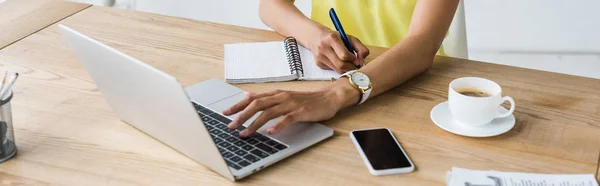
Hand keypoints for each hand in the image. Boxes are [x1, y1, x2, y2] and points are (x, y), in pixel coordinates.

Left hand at [223, 81, 358, 137]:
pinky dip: (278, 125)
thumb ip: (268, 98)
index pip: (253, 98)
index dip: (238, 105)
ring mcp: (291, 104)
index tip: (225, 112)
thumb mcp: (285, 96)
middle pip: (257, 105)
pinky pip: (287, 119)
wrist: (329, 97)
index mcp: (276, 93)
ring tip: (245, 133)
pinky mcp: (301, 112)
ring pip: (268, 113)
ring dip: (255, 123)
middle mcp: (281, 97)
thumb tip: (249, 96)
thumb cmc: (307, 100)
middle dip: (242, 115)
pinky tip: (271, 132)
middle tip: (231, 126)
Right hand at [311, 30, 369, 73]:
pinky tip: (339, 62)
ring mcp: (319, 57)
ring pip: (337, 69)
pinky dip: (339, 68)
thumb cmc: (336, 38)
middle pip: (340, 64)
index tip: (358, 61)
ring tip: (349, 64)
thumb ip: (360, 48)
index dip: (353, 60)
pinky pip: (333, 70)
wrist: (317, 37)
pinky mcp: (318, 64)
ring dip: (346, 69)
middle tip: (355, 66)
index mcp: (332, 38)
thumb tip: (362, 60)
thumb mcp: (349, 38)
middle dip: (351, 67)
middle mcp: (323, 47)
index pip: (344, 55)